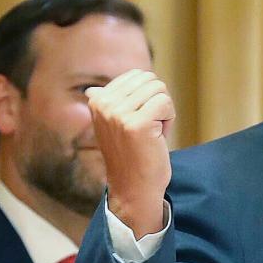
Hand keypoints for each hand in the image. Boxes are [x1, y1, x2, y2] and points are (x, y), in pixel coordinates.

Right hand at [86, 69, 174, 238]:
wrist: (134, 187)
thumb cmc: (132, 155)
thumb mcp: (115, 125)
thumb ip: (109, 104)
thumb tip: (92, 89)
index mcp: (97, 99)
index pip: (138, 75)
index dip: (148, 98)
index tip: (139, 122)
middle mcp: (104, 103)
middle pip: (150, 80)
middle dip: (158, 103)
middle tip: (149, 129)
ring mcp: (118, 113)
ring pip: (159, 90)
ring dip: (164, 112)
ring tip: (152, 134)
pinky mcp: (136, 124)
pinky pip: (166, 103)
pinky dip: (170, 120)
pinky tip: (157, 138)